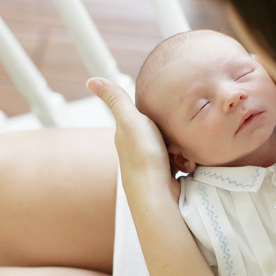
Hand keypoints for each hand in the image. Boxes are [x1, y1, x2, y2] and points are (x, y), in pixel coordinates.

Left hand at [87, 77, 178, 200]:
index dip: (156, 115)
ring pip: (172, 146)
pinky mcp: (163, 178)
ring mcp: (149, 165)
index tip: (164, 119)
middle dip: (172, 133)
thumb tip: (91, 79)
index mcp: (125, 135)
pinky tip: (185, 167)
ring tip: (180, 154)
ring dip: (180, 148)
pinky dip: (184, 162)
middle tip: (173, 140)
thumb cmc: (143, 157)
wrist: (157, 195)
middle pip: (161, 131)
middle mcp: (134, 151)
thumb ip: (116, 99)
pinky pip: (179, 162)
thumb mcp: (130, 121)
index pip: (144, 115)